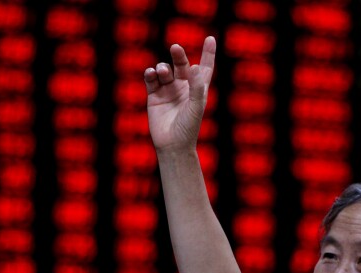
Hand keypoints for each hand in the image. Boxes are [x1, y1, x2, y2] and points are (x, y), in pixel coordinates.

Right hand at [144, 36, 215, 151]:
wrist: (172, 144)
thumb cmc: (189, 127)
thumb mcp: (196, 106)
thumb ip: (197, 86)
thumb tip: (195, 66)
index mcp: (198, 88)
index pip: (205, 67)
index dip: (208, 54)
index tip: (210, 39)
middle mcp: (183, 87)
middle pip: (181, 65)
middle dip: (179, 55)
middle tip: (176, 48)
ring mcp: (168, 90)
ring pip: (165, 71)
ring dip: (163, 68)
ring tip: (162, 72)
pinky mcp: (154, 96)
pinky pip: (151, 80)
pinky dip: (150, 74)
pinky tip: (151, 73)